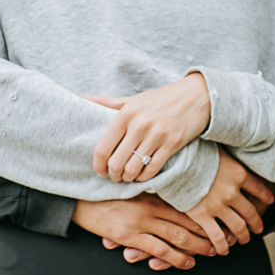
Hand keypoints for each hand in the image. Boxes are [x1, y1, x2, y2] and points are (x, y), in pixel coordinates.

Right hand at [72, 193, 234, 271]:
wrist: (76, 196)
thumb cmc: (105, 191)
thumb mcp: (132, 185)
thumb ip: (152, 189)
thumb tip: (172, 193)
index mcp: (153, 191)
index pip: (188, 201)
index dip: (208, 211)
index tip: (224, 216)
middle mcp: (151, 205)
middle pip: (189, 219)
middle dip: (211, 230)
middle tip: (228, 238)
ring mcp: (140, 221)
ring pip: (179, 235)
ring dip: (199, 246)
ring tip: (213, 252)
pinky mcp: (128, 236)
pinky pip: (159, 249)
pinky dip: (177, 258)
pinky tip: (188, 263)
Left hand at [82, 73, 210, 183]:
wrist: (195, 96)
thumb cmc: (159, 100)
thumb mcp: (131, 100)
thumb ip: (105, 103)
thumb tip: (79, 98)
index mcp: (125, 114)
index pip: (103, 148)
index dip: (98, 165)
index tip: (100, 171)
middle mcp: (139, 125)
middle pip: (116, 163)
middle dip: (113, 175)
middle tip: (115, 177)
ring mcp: (156, 135)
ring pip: (133, 169)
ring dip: (128, 178)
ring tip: (127, 177)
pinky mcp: (171, 144)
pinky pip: (151, 169)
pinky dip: (144, 177)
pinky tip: (141, 175)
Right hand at [186, 148, 274, 253]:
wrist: (176, 160)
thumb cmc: (194, 151)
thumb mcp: (219, 149)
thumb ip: (228, 158)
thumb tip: (230, 157)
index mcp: (239, 174)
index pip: (259, 188)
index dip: (266, 196)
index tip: (270, 201)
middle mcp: (232, 192)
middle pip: (250, 212)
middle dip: (256, 222)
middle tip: (258, 229)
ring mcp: (218, 206)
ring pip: (237, 226)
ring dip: (243, 235)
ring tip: (244, 240)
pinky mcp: (202, 216)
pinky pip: (217, 236)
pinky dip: (222, 245)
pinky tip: (224, 250)